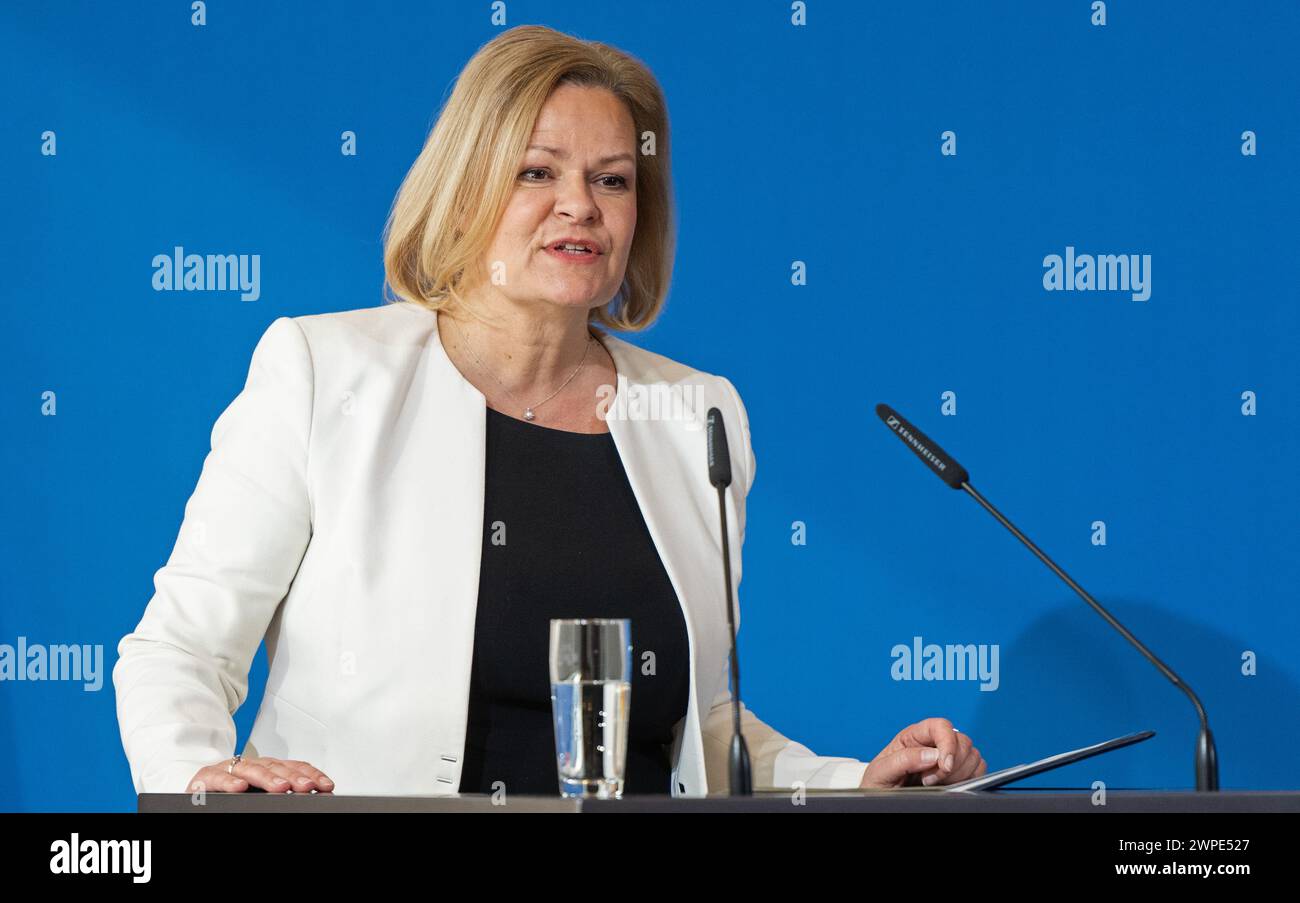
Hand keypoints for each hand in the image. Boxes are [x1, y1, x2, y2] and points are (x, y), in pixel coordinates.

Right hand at [187, 755, 334, 792]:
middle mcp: (250, 765)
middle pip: (275, 767)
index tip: (326, 785)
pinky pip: (218, 777)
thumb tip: (310, 796)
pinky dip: (229, 782)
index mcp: (267, 768)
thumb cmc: (230, 790)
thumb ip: (279, 793)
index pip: (293, 767)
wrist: (195, 786)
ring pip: (250, 769)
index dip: (310, 774)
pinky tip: (239, 787)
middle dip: (293, 777)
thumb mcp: (259, 791)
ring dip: (267, 778)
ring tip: (281, 787)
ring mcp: (228, 769)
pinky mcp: (206, 778)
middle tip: (307, 787)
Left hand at [859, 717, 986, 788]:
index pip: (940, 725)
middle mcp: (933, 743)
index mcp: (913, 737)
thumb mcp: (881, 771)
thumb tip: (932, 755)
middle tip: (929, 780)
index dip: (947, 743)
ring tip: (937, 784)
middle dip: (952, 764)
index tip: (944, 765)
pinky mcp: (959, 772)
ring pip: (972, 754)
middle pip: (961, 740)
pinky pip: (979, 768)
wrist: (881, 798)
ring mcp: (948, 757)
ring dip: (960, 773)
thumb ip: (903, 760)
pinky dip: (971, 777)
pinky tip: (951, 785)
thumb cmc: (878, 784)